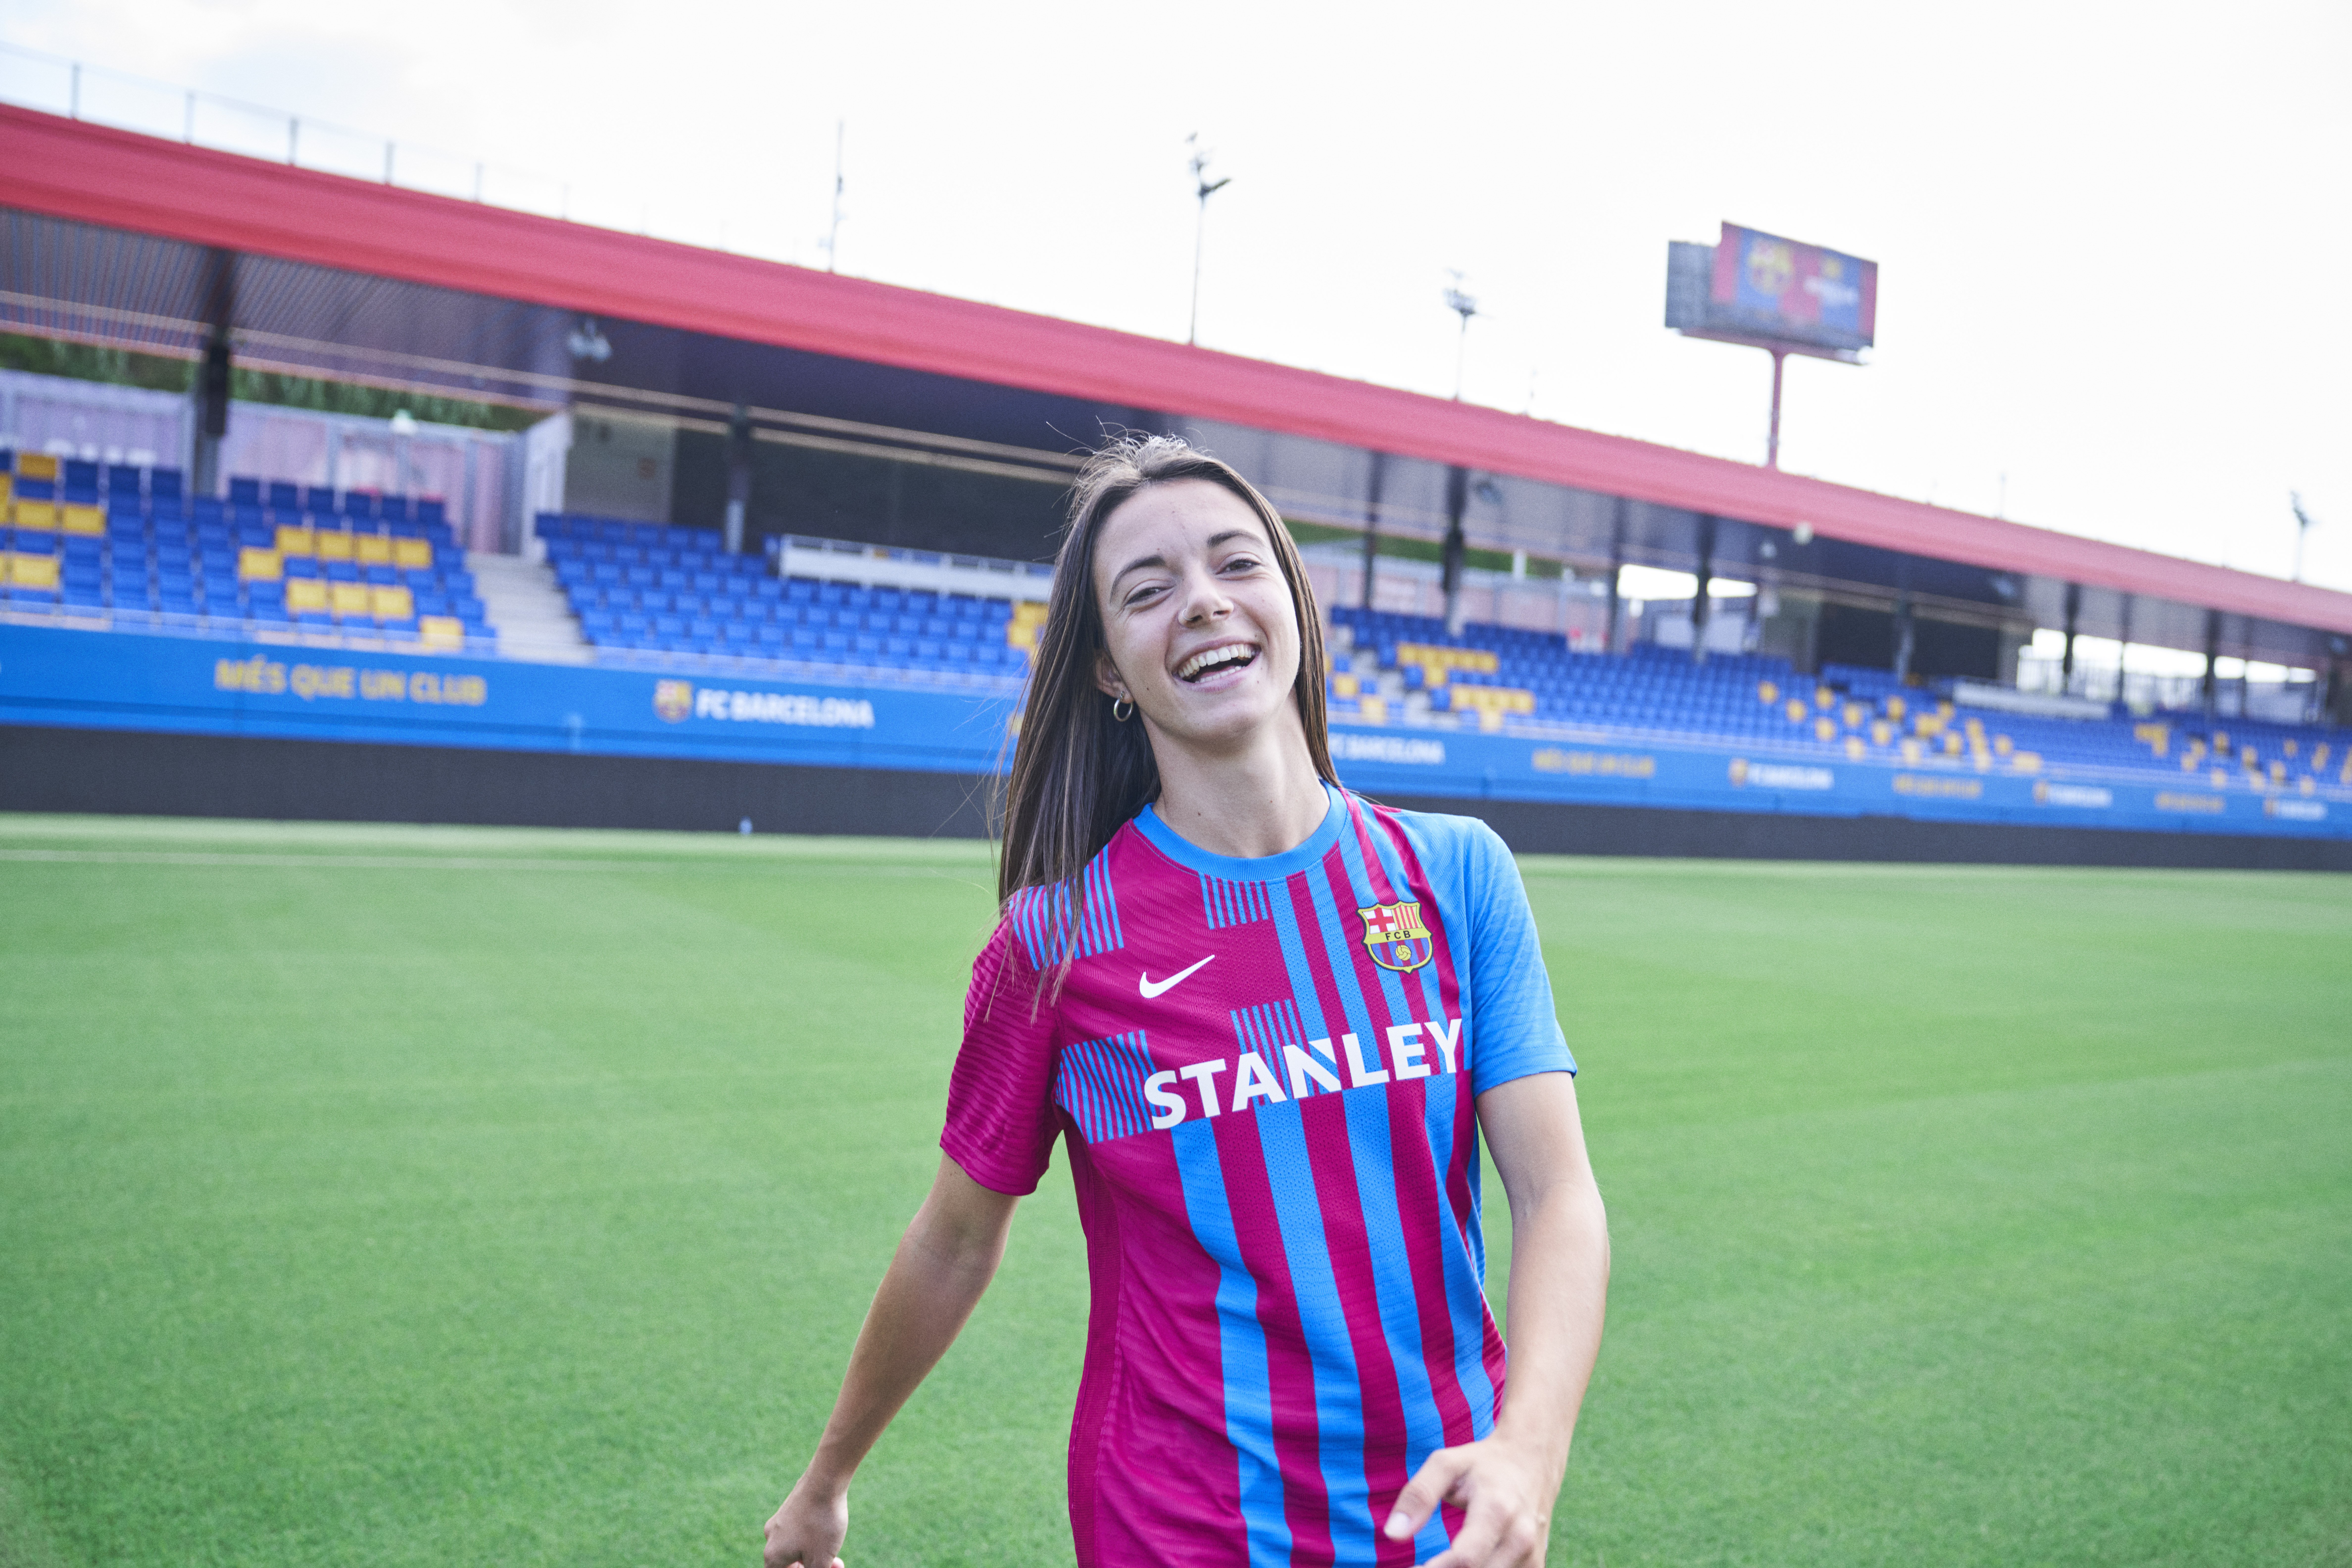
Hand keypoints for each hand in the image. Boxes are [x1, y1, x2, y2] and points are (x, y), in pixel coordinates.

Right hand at [763, 1473, 846, 1567]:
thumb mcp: (821, 1560)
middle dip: (811, 1567)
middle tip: (836, 1565)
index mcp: (773, 1555)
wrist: (824, 1481)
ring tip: (836, 1553)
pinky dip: (814, 1538)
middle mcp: (771, 1537)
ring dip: (815, 1554)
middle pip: (789, 1563)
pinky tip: (830, 1534)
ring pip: (796, 1546)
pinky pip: (799, 1530)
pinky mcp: (790, 1507)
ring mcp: (779, 1520)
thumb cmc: (822, 1524)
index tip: (818, 1567)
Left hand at [1384, 1432, 1563, 1567]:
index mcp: (1496, 1510)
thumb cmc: (1482, 1463)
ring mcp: (1532, 1555)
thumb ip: (1419, 1495)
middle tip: (1419, 1567)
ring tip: (1437, 1564)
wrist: (1532, 1460)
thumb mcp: (1446, 1464)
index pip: (1465, 1559)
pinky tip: (1462, 1567)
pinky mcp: (1536, 1565)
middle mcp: (1520, 1538)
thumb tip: (1392, 1533)